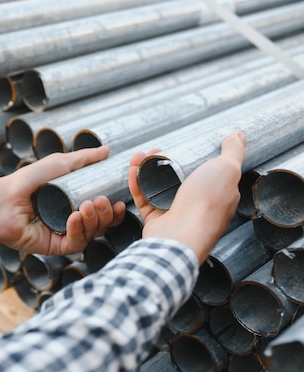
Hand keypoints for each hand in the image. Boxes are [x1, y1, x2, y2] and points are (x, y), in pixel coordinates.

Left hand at [0, 147, 125, 255]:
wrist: (2, 200)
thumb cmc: (26, 181)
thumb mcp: (58, 164)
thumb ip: (83, 158)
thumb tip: (107, 151)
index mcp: (74, 204)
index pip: (101, 210)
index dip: (113, 208)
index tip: (120, 200)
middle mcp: (71, 221)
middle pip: (100, 224)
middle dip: (106, 214)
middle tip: (102, 201)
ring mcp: (63, 234)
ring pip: (91, 234)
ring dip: (94, 220)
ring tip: (88, 206)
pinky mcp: (55, 246)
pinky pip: (75, 243)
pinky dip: (78, 230)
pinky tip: (74, 217)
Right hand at [128, 132, 245, 261]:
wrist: (180, 236)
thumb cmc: (206, 204)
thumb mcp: (226, 170)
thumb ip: (233, 152)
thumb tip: (239, 135)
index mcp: (217, 194)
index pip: (205, 171)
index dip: (190, 156)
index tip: (178, 144)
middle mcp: (197, 205)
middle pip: (178, 177)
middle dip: (163, 160)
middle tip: (154, 150)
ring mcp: (176, 213)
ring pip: (159, 187)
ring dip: (146, 169)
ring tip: (138, 157)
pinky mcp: (156, 220)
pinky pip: (144, 199)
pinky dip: (137, 184)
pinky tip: (132, 171)